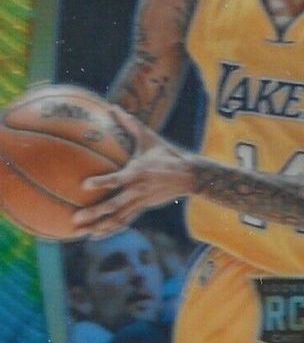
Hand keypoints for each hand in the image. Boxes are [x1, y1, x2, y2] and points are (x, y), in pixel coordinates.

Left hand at [73, 107, 192, 237]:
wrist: (188, 175)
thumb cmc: (166, 153)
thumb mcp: (149, 137)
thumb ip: (129, 123)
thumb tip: (113, 107)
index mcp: (137, 173)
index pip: (117, 179)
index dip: (101, 182)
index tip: (84, 185)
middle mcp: (137, 190)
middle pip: (113, 206)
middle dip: (94, 214)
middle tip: (75, 218)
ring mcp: (140, 202)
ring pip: (117, 218)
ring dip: (98, 227)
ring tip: (80, 233)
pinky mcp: (143, 208)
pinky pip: (124, 221)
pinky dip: (109, 229)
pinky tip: (95, 235)